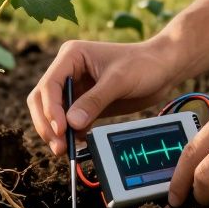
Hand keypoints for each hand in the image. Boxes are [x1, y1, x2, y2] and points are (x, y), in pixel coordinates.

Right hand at [27, 38, 182, 155]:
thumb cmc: (143, 64)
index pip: (49, 84)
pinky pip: (71, 121)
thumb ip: (94, 101)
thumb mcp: (119, 80)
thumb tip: (71, 124)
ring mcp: (77, 88)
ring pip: (54, 113)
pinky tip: (79, 143)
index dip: (50, 109)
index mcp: (71, 56)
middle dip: (48, 124)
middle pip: (43, 100)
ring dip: (57, 132)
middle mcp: (69, 71)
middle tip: (59, 146)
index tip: (61, 129)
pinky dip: (71, 134)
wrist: (164, 68)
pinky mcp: (87, 103)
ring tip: (66, 150)